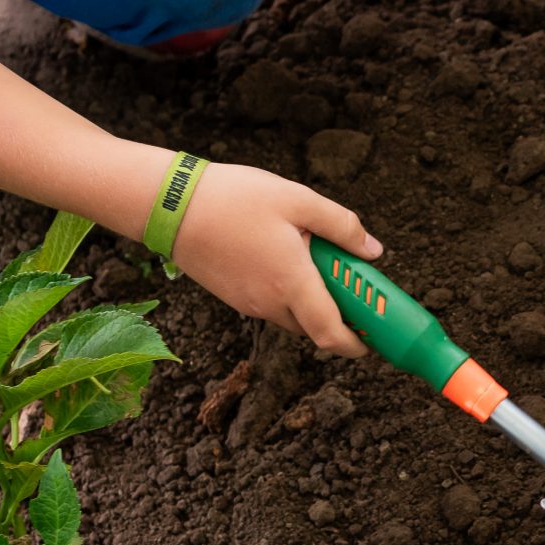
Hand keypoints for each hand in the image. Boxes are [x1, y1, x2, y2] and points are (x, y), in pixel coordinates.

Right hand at [171, 164, 381, 356]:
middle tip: (354, 285)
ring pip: (292, 316)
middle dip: (339, 316)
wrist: (169, 205)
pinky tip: (287, 256)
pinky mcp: (232, 297)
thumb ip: (342, 226)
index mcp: (291, 284)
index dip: (356, 345)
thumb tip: (373, 252)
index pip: (331, 335)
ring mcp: (248, 304)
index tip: (375, 339)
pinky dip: (289, 293)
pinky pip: (271, 305)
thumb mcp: (298, 200)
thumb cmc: (234, 199)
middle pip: (315, 327)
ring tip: (318, 259)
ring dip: (312, 301)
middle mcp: (269, 303)